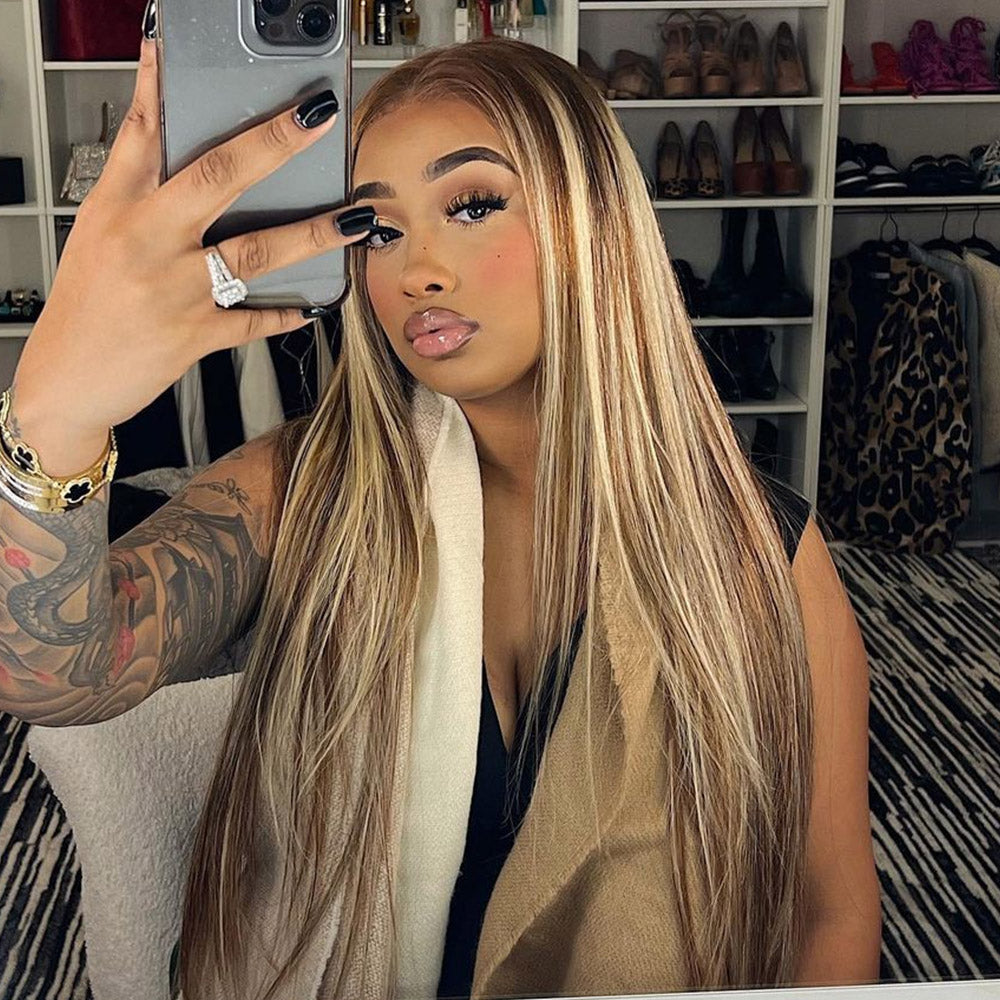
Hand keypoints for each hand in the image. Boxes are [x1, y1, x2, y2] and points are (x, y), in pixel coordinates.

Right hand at [12, 35, 374, 440]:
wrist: (67, 379)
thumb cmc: (88, 303)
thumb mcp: (99, 232)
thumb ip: (137, 181)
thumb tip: (167, 130)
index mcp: (118, 207)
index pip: (143, 131)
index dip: (165, 83)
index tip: (186, 45)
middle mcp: (148, 239)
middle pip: (217, 175)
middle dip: (274, 142)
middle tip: (317, 119)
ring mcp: (175, 289)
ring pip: (255, 251)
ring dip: (313, 233)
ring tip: (354, 219)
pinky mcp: (196, 334)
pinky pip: (255, 320)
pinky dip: (286, 313)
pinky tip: (314, 305)